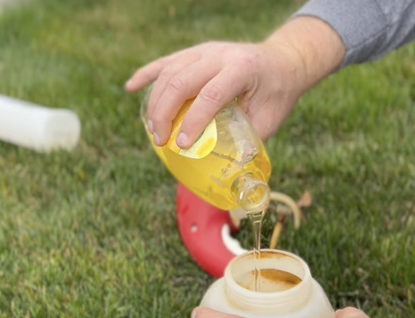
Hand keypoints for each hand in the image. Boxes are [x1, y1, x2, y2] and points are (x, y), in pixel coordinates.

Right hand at [125, 40, 304, 147]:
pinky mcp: (195, 52)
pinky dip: (146, 75)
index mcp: (242, 69)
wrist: (283, 61)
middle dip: (165, 113)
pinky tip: (130, 88)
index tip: (182, 145)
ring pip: (170, 72)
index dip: (193, 121)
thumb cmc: (277, 94)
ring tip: (153, 132)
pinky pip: (166, 62)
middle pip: (181, 81)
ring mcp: (205, 50)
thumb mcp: (271, 119)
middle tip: (160, 141)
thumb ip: (248, 140)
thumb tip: (229, 170)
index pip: (210, 94)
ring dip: (156, 102)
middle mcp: (220, 54)